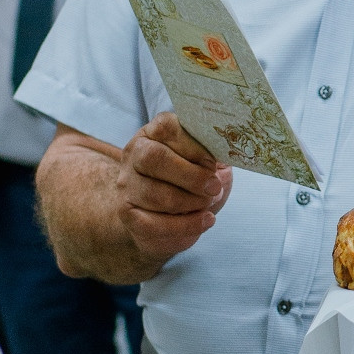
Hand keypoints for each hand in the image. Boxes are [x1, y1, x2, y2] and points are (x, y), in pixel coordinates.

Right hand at [110, 111, 231, 267]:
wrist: (166, 216)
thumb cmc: (190, 183)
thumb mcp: (205, 162)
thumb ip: (212, 154)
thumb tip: (226, 152)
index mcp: (153, 134)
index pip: (166, 127)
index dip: (194, 146)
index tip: (213, 163)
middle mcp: (134, 155)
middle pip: (155, 158)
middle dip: (191, 176)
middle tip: (214, 188)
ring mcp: (127, 185)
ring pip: (156, 194)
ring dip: (191, 202)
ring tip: (209, 204)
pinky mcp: (128, 215)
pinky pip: (154, 224)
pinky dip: (186, 225)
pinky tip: (205, 221)